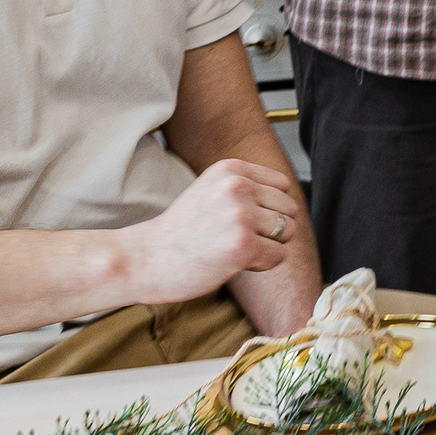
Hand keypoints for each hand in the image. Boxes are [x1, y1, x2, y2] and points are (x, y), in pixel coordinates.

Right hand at [120, 158, 303, 305]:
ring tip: (232, 249)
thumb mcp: (211, 190)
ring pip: (288, 232)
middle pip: (289, 209)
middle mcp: (238, 186)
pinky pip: (278, 256)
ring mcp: (241, 216)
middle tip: (233, 238)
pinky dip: (262, 264)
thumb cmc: (179, 231)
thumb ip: (247, 188)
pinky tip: (233, 263)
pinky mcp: (243, 246)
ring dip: (266, 247)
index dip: (268, 208)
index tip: (240, 220)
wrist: (144, 258)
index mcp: (231, 169)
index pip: (282, 185)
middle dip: (270, 229)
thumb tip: (291, 202)